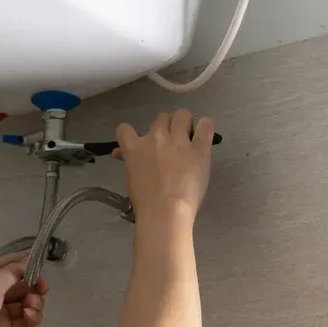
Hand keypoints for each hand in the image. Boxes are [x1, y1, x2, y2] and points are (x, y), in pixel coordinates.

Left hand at [0, 251, 48, 326]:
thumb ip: (13, 271)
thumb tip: (27, 262)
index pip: (6, 265)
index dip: (22, 260)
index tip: (40, 258)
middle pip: (20, 285)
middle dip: (33, 284)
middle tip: (42, 285)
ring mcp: (0, 314)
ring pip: (25, 303)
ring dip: (34, 301)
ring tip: (31, 303)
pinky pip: (25, 321)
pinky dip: (32, 316)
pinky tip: (30, 314)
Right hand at [112, 109, 213, 223]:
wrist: (166, 211)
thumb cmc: (145, 201)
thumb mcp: (131, 178)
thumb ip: (129, 161)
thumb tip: (121, 153)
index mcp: (135, 147)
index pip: (125, 129)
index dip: (133, 134)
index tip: (140, 142)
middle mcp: (156, 137)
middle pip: (161, 118)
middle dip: (165, 127)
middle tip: (169, 142)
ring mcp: (179, 141)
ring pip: (182, 115)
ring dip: (184, 123)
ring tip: (188, 136)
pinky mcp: (199, 149)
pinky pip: (206, 125)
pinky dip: (205, 125)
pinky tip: (204, 132)